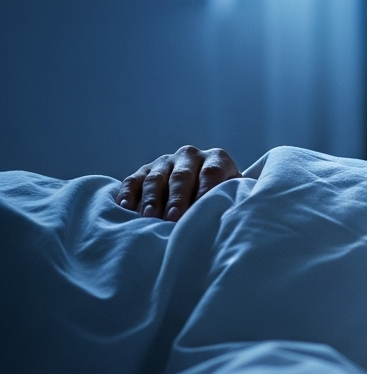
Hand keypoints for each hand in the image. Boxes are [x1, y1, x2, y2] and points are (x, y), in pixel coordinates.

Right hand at [116, 146, 240, 220]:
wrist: (204, 188)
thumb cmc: (223, 197)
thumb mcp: (234, 193)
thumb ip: (233, 198)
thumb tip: (232, 215)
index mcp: (216, 159)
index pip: (211, 173)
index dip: (205, 192)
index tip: (200, 212)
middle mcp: (190, 155)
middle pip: (182, 176)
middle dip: (177, 199)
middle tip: (173, 218)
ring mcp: (165, 161)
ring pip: (156, 178)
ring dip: (151, 198)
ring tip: (149, 216)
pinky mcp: (145, 170)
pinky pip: (133, 180)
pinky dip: (128, 192)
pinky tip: (125, 206)